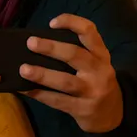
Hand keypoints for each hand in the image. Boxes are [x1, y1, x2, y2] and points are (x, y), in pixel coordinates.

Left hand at [20, 14, 123, 133]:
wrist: (113, 113)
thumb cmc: (96, 82)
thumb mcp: (95, 63)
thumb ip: (76, 52)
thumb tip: (39, 42)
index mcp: (101, 55)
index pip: (89, 31)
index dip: (71, 22)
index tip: (51, 23)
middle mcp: (99, 71)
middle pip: (75, 55)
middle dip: (51, 48)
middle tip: (30, 43)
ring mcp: (92, 92)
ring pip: (65, 81)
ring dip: (42, 75)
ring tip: (24, 69)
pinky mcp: (83, 109)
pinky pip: (58, 101)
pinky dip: (40, 94)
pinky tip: (25, 89)